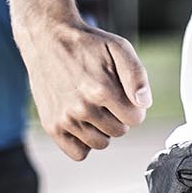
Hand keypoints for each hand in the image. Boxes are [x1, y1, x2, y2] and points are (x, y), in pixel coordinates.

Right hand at [16, 20, 151, 160]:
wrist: (48, 39)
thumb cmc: (86, 44)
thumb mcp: (119, 48)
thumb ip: (137, 76)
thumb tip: (144, 103)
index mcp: (102, 89)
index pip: (135, 119)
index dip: (135, 107)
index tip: (125, 96)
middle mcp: (82, 108)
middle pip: (119, 132)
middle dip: (119, 116)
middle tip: (107, 98)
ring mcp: (65, 119)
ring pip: (101, 144)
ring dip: (102, 129)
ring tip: (94, 108)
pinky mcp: (52, 126)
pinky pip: (78, 153)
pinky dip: (84, 142)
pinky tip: (83, 123)